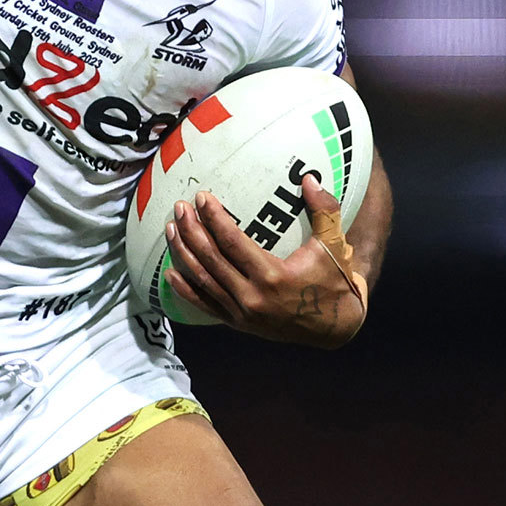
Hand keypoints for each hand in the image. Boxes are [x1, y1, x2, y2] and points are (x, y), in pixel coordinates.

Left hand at [164, 177, 368, 348]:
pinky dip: (185, 289)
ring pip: (203, 280)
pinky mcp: (238, 323)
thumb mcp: (334, 245)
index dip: (214, 218)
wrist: (335, 327)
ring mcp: (242, 313)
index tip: (201, 197)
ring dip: (183, 253)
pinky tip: (169, 273)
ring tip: (171, 228)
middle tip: (179, 208)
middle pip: (211, 259)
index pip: (233, 242)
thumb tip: (309, 177)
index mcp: (273, 276)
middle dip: (191, 231)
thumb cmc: (334, 280)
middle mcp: (253, 297)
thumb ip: (324, 210)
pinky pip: (205, 305)